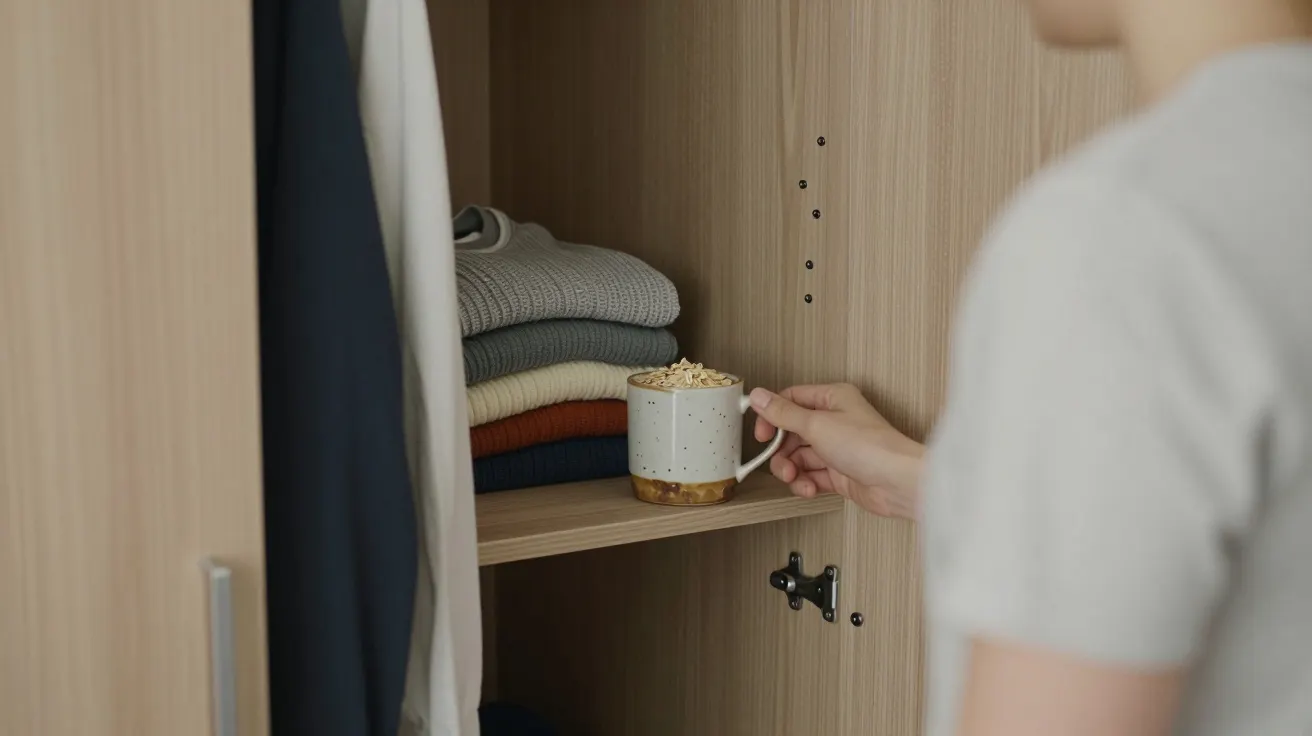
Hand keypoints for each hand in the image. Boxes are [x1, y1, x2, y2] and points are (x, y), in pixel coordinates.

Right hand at [750, 383, 923, 518]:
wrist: (898, 483)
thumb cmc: (870, 447)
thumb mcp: (816, 425)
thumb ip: (783, 413)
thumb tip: (759, 396)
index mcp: (833, 398)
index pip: (791, 400)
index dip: (772, 416)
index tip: (761, 434)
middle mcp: (835, 421)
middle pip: (792, 432)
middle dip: (782, 450)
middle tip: (780, 462)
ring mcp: (838, 448)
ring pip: (800, 457)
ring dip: (792, 470)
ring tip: (794, 478)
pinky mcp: (841, 472)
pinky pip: (812, 475)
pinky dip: (806, 483)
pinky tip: (810, 488)